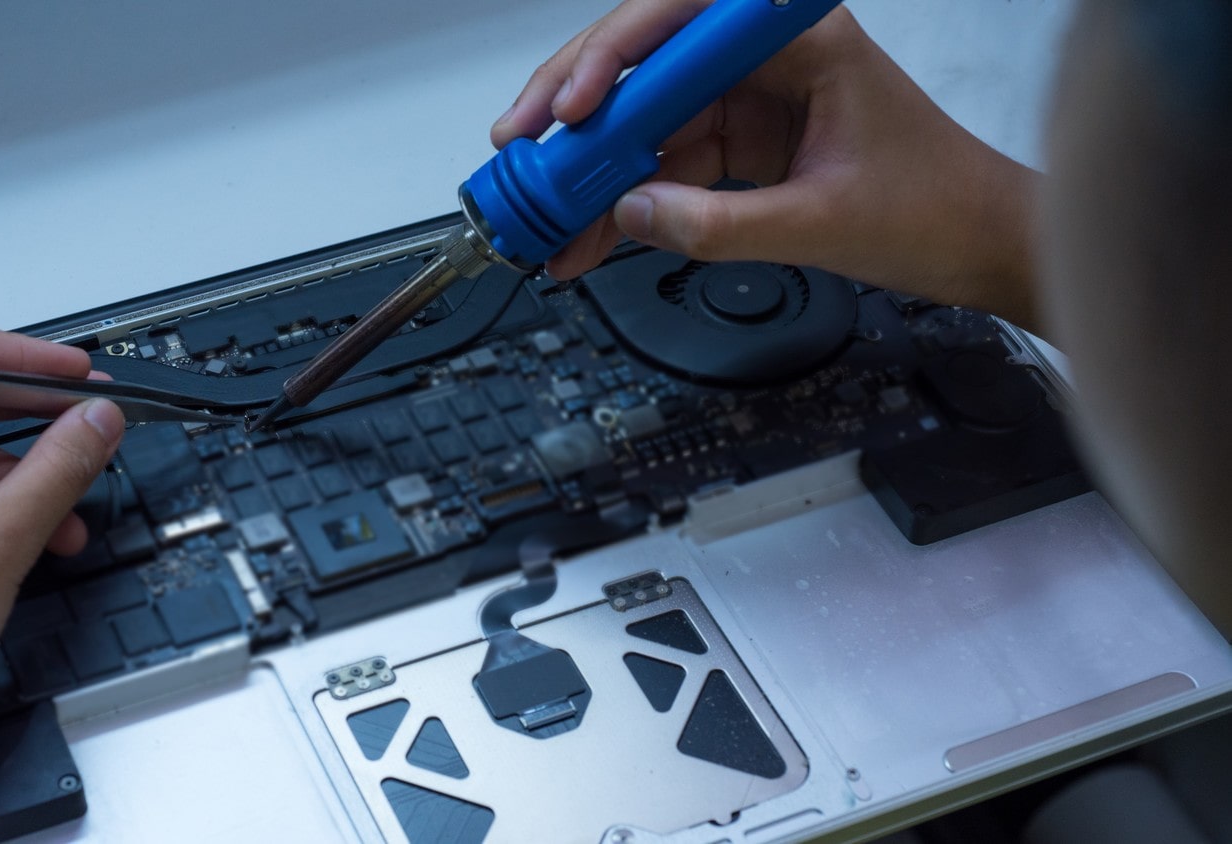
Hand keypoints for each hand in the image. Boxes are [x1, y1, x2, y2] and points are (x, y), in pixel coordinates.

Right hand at [492, 3, 1042, 331]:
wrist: (981, 245)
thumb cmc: (937, 208)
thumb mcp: (820, 224)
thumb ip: (719, 225)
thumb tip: (629, 214)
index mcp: (796, 37)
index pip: (679, 23)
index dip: (611, 60)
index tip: (568, 111)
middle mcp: (764, 54)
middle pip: (645, 63)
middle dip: (576, 107)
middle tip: (519, 150)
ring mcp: (750, 96)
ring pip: (646, 118)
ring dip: (593, 169)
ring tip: (546, 218)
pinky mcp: (743, 139)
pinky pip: (666, 160)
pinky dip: (626, 197)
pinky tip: (590, 231)